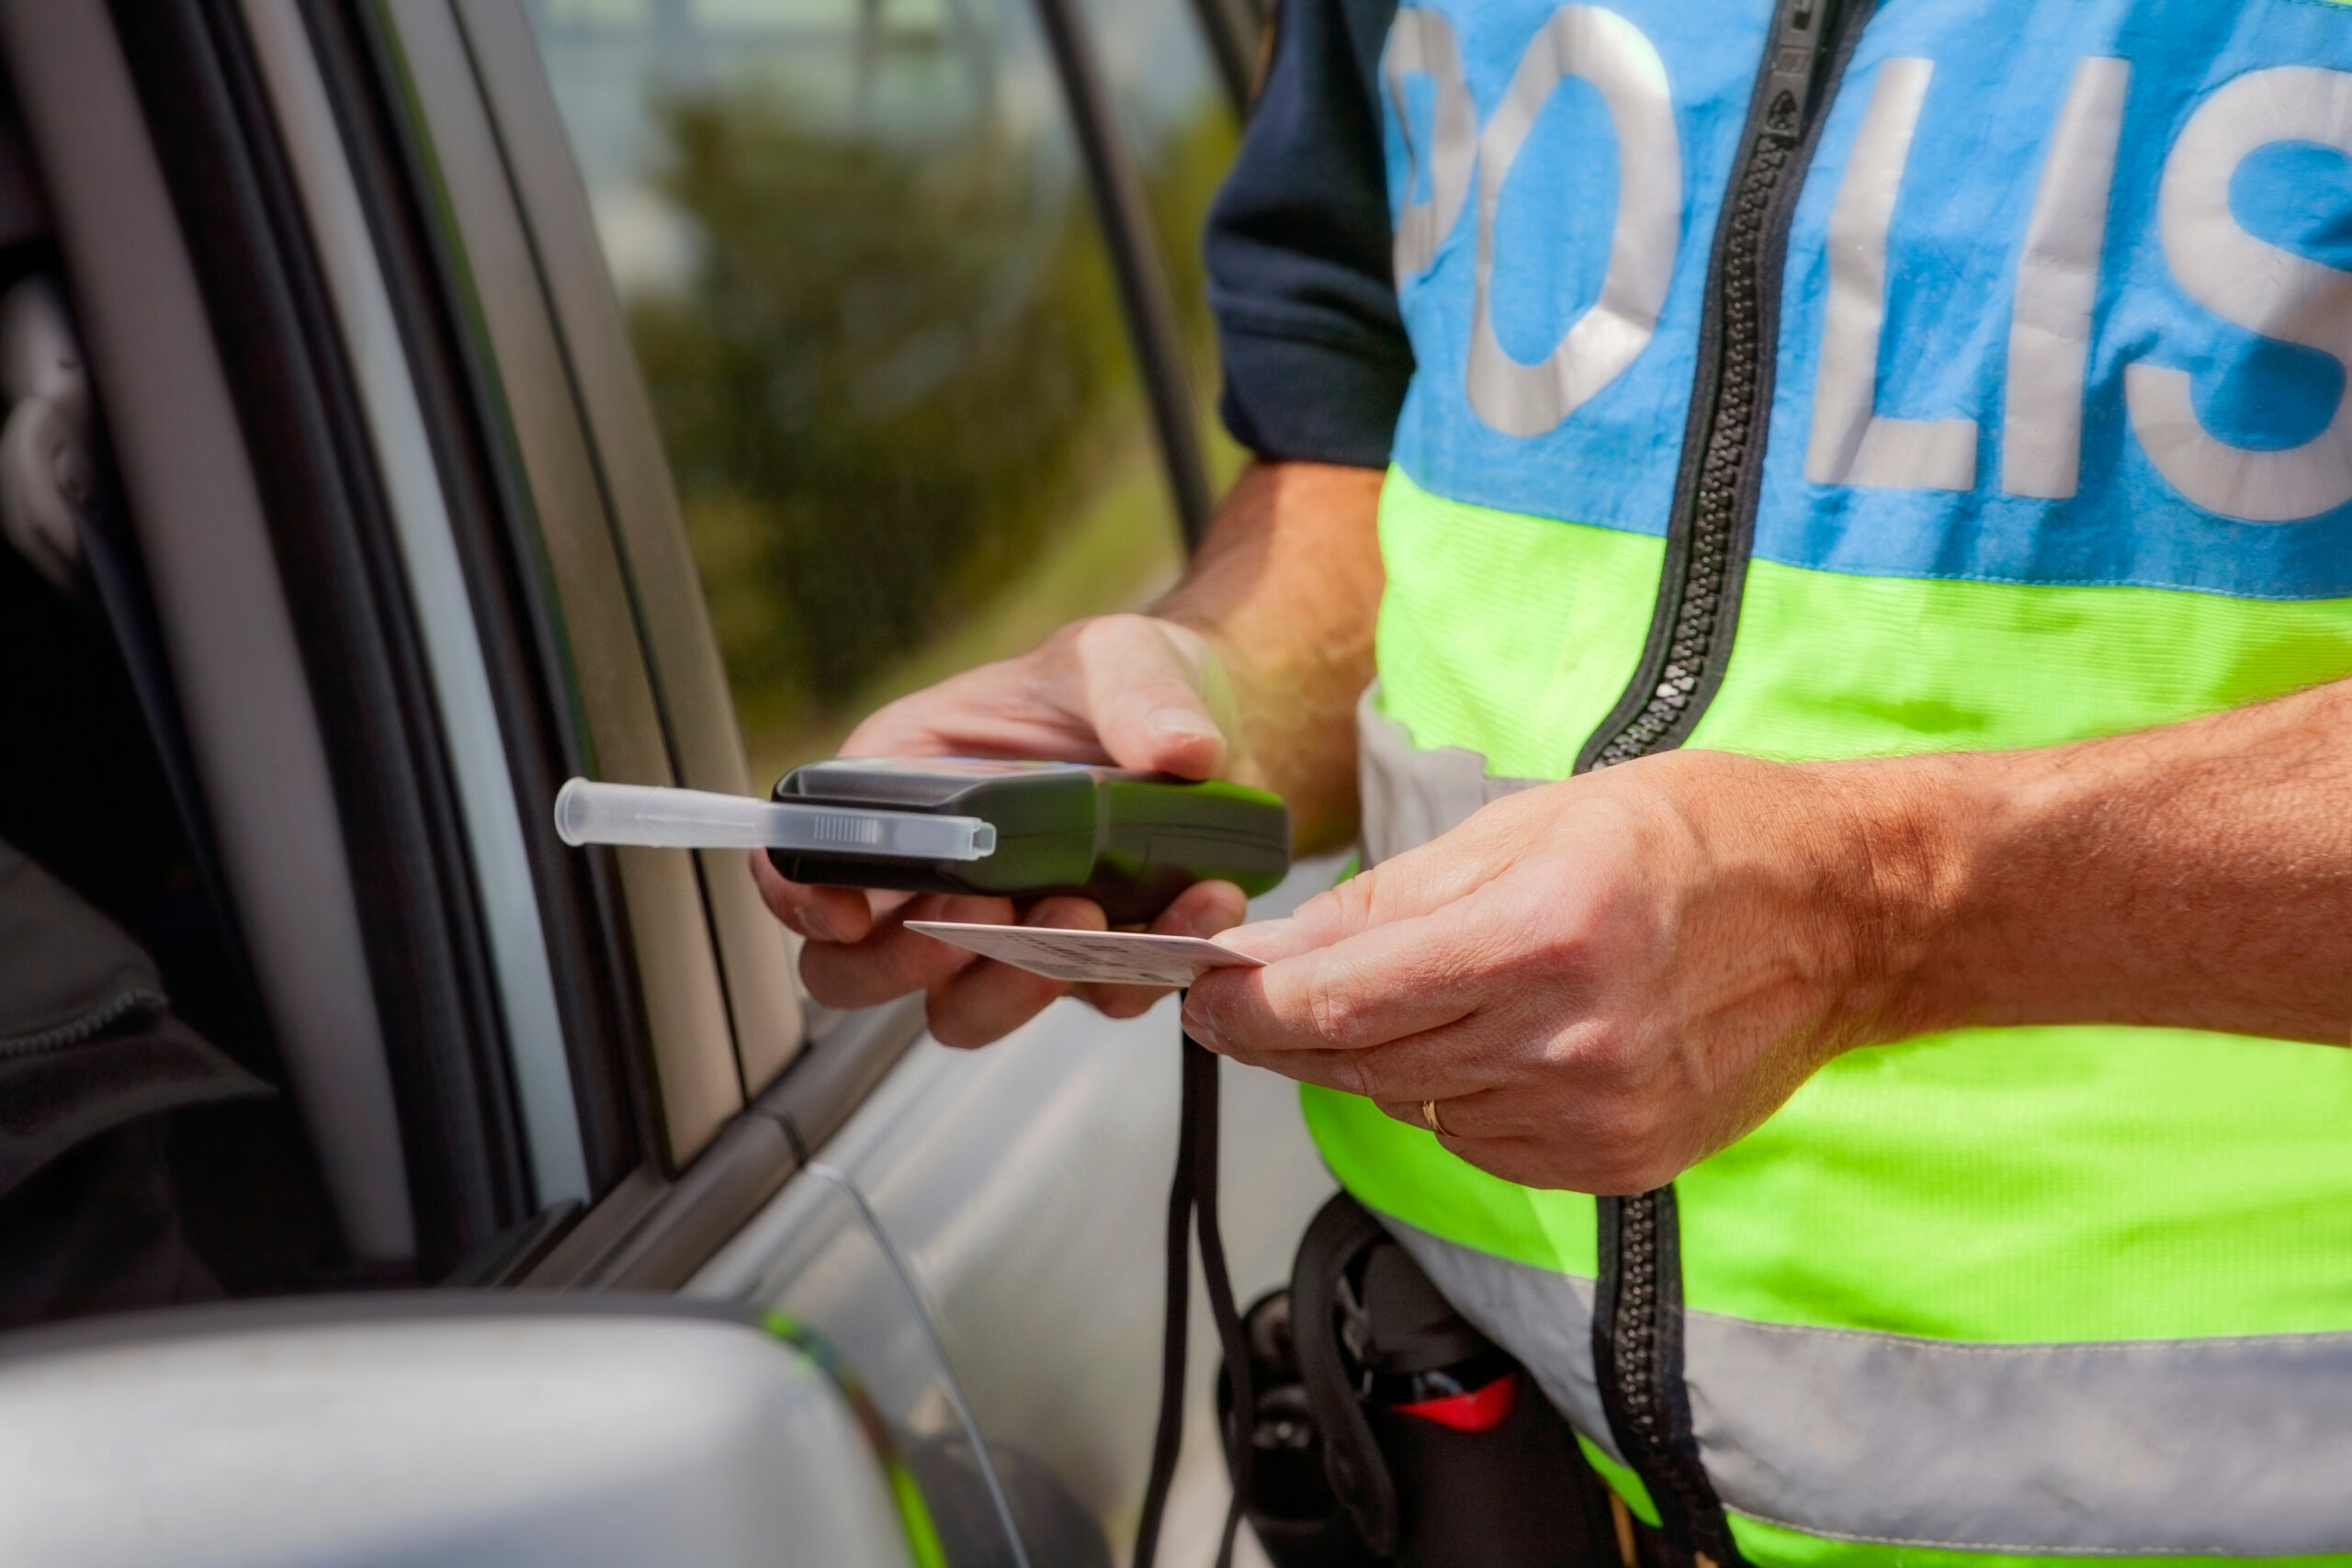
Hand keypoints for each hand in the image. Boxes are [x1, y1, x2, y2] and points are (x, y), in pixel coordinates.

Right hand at [752, 614, 1251, 1046]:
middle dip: (906, 964)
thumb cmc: (1125, 681)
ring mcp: (1003, 932)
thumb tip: (1181, 750)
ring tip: (1087, 915)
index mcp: (898, 786)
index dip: (799, 898)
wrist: (1216, 729)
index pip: (801, 859)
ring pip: (961, 1010)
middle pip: (858, 969)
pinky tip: (1194, 909)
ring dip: (1015, 986)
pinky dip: (1139, 970)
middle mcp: (933, 875)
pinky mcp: (1081, 963)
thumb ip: (1136, 693)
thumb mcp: (1120, 656)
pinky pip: (1090, 997)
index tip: (847, 914)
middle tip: (983, 917)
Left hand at [1181, 750, 1932, 1192]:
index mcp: (1545, 931)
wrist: (1848, 914)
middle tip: (1240, 1001)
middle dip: (1285, 1033)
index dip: (1250, 1004)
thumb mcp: (1534, 821)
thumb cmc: (1701, 836)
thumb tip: (1280, 948)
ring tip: (1372, 1003)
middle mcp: (1571, 1038)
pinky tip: (1468, 1043)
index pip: (1343, 1000)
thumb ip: (1396, 898)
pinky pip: (1478, 1142)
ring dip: (1367, 1062)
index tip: (1199, 992)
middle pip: (1364, 1062)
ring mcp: (1599, 1114)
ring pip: (1413, 1107)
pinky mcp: (1618, 1162)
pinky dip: (1446, 1096)